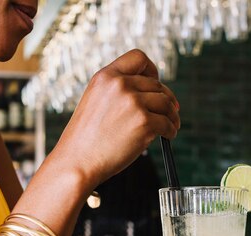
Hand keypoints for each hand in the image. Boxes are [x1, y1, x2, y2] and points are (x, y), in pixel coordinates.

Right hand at [52, 49, 180, 186]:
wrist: (78, 162)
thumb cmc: (86, 139)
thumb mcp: (95, 102)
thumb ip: (117, 92)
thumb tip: (151, 94)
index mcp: (106, 76)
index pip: (138, 57)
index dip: (151, 69)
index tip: (156, 82)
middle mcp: (120, 85)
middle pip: (156, 85)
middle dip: (166, 99)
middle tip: (170, 111)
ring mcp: (133, 103)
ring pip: (166, 103)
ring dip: (172, 116)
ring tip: (171, 125)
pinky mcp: (144, 122)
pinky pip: (168, 124)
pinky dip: (171, 131)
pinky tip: (168, 136)